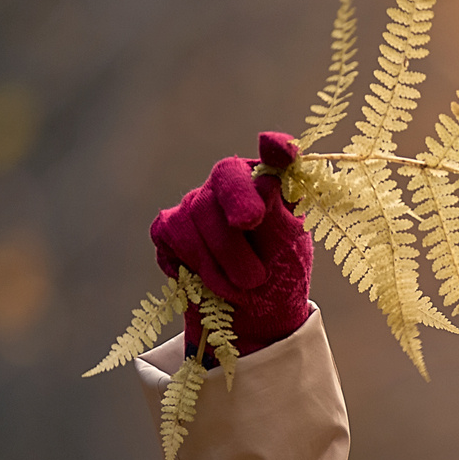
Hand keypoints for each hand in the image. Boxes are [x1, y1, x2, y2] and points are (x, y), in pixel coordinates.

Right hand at [149, 132, 312, 354]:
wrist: (253, 311)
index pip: (274, 155)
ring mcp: (196, 201)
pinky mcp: (169, 225)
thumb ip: (279, 216)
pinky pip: (173, 235)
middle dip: (238, 226)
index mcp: (270, 180)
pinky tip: (216, 282)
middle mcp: (230, 181)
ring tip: (246, 286)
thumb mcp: (289, 248)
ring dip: (223, 262)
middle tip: (256, 274)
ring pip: (197, 214)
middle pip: (225, 181)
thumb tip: (268, 181)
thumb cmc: (279, 272)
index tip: (278, 148)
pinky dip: (198, 267)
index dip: (276, 149)